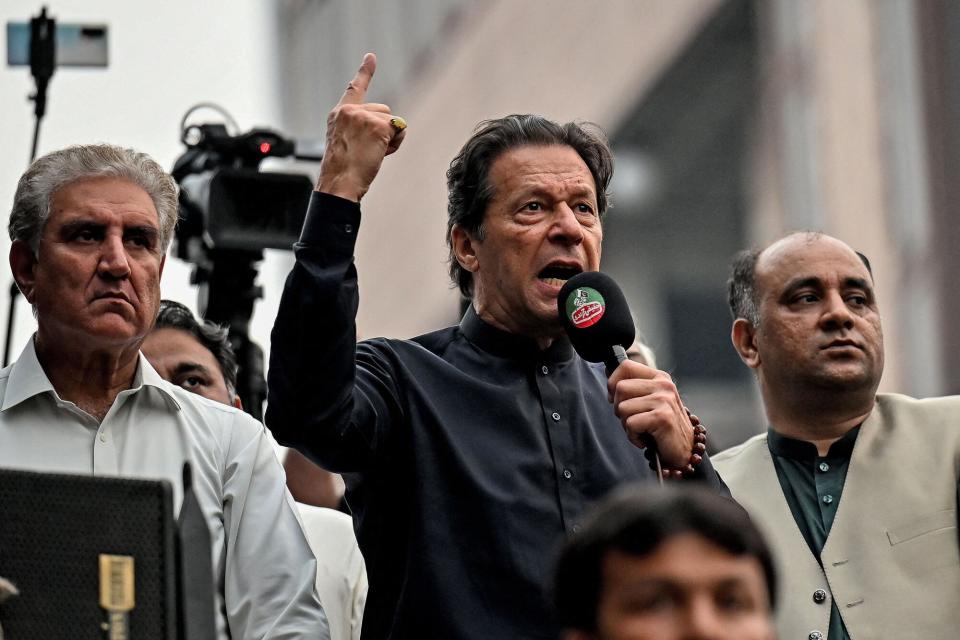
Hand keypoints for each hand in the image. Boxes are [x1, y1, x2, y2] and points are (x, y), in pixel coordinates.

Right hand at [316, 52, 406, 201]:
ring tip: (372, 154)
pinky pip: (400, 128)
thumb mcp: (346, 143)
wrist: (339, 182)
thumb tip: (392, 124)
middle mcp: (350, 111)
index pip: (354, 88)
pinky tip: (381, 153)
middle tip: (368, 150)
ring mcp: (363, 116)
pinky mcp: (377, 125)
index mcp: (339, 114)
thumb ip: (361, 129)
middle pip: (384, 111)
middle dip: (384, 130)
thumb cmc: (343, 171)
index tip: (371, 57)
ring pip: (393, 120)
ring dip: (390, 138)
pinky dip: (396, 142)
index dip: (365, 72)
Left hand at [607, 360, 693, 467]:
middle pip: (619, 388)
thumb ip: (633, 388)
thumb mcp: (649, 402)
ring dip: (626, 425)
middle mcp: (663, 385)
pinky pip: (630, 424)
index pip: (625, 366)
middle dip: (618, 409)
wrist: (684, 451)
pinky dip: (633, 437)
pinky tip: (646, 439)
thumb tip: (608, 376)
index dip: (612, 383)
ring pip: (622, 407)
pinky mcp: (662, 417)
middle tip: (634, 420)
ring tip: (643, 430)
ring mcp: (664, 400)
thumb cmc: (661, 428)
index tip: (615, 398)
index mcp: (659, 378)